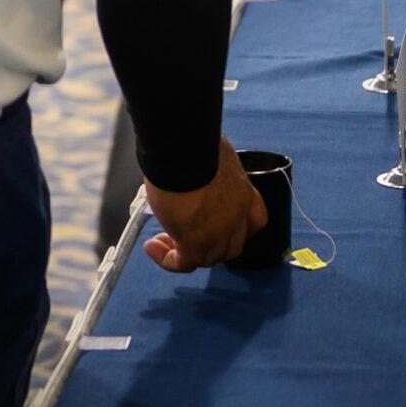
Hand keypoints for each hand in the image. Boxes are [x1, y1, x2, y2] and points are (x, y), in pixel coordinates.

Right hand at [141, 138, 267, 272]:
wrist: (184, 150)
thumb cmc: (196, 143)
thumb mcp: (211, 155)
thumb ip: (208, 168)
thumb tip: (189, 165)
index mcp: (245, 195)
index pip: (254, 222)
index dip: (237, 228)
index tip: (216, 222)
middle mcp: (237, 218)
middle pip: (230, 247)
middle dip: (209, 245)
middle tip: (184, 232)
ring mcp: (218, 233)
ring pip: (207, 258)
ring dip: (185, 253)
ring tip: (161, 241)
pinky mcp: (194, 242)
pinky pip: (183, 263)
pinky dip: (168, 260)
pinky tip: (151, 247)